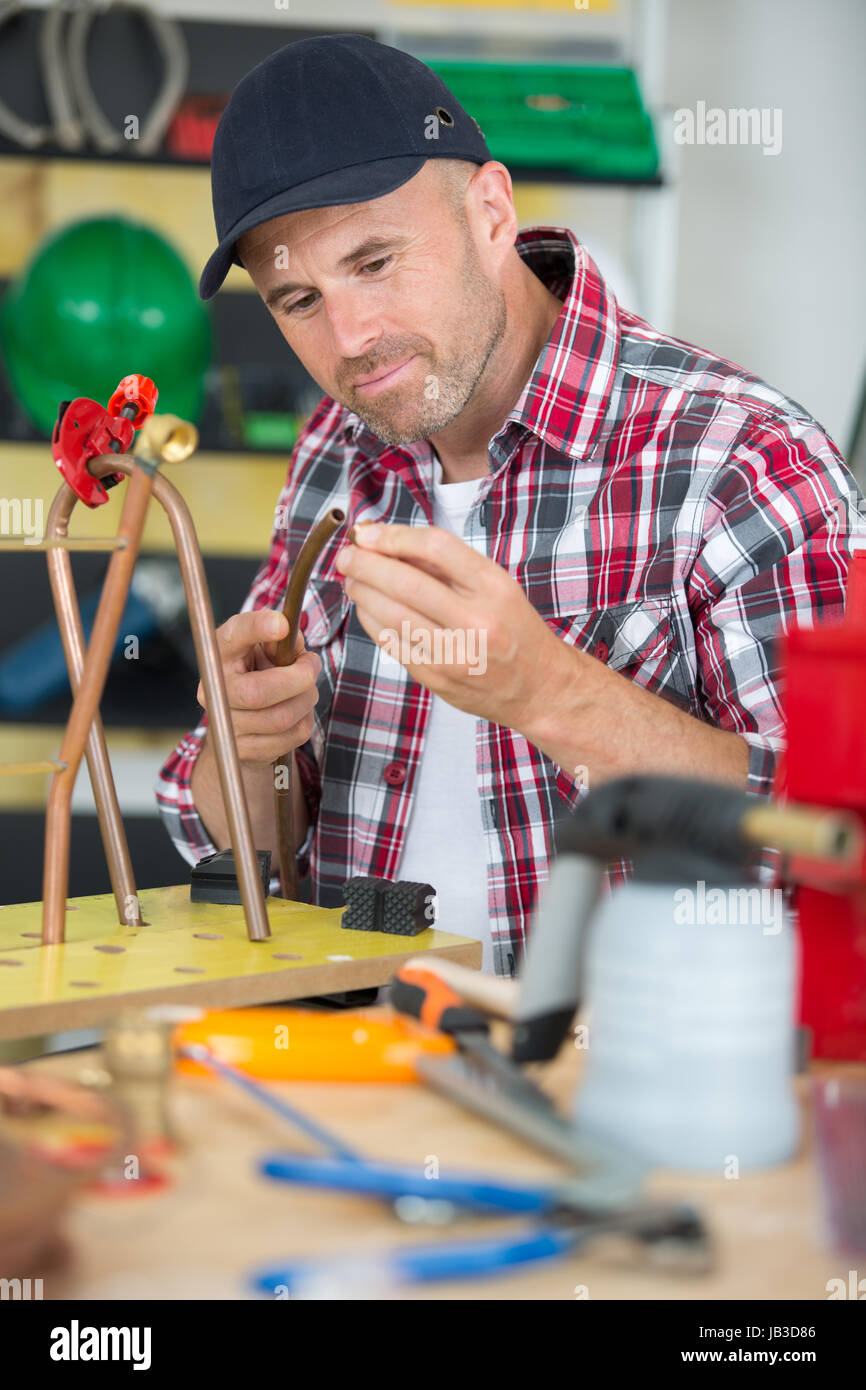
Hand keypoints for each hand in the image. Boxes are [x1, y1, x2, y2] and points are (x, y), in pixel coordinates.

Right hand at [197, 609, 321, 765]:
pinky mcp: (244, 750)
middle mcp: (216, 691)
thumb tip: (293, 638)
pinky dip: (304, 721)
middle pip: (258, 692)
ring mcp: (227, 724)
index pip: (232, 637)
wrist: (236, 726)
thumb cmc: (256, 676)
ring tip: (306, 690)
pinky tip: (297, 711)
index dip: (256, 628)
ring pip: (281, 717)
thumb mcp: (265, 651)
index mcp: (220, 656)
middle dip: (298, 678)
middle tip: (311, 665)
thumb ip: (281, 640)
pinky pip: (291, 736)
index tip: (282, 624)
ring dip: (306, 700)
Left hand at [334, 521, 565, 733]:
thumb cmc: (514, 628)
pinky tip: (367, 609)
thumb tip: (388, 542)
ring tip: (352, 580)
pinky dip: (372, 621)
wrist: (540, 687)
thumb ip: (447, 566)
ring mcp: (456, 654)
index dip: (394, 536)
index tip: (369, 533)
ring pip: (392, 615)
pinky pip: (392, 644)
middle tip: (347, 557)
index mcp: (494, 587)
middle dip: (365, 565)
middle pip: (406, 582)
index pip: (436, 547)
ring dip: (362, 593)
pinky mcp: (439, 679)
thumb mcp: (495, 586)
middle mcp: (477, 620)